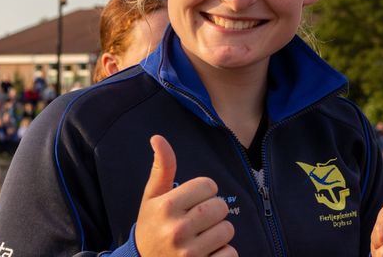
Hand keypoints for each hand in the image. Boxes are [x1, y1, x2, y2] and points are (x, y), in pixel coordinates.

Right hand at [135, 135, 236, 256]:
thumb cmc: (152, 226)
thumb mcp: (152, 197)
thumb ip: (162, 167)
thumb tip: (157, 137)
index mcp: (167, 206)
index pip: (208, 185)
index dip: (204, 192)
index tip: (192, 202)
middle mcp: (177, 230)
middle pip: (220, 206)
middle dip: (213, 212)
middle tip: (198, 221)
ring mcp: (189, 253)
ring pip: (227, 229)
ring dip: (219, 234)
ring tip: (201, 238)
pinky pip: (230, 253)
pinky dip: (223, 254)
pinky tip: (207, 254)